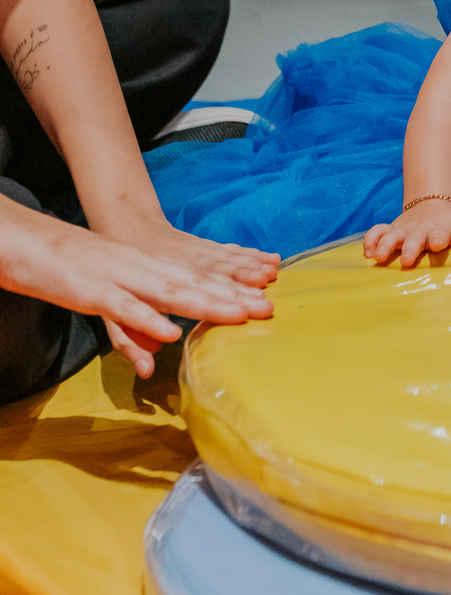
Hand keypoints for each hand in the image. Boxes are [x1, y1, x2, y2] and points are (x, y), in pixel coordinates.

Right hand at [0, 210, 276, 380]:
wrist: (38, 245)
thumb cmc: (81, 269)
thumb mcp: (120, 293)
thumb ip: (140, 320)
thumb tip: (158, 350)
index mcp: (153, 269)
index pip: (200, 280)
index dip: (233, 289)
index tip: (266, 299)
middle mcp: (145, 270)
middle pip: (195, 284)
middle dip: (233, 297)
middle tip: (268, 308)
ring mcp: (123, 279)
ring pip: (170, 292)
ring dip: (205, 303)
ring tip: (238, 314)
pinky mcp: (95, 292)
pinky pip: (125, 308)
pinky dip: (149, 319)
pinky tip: (170, 332)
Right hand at [363, 200, 450, 270]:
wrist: (431, 204)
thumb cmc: (448, 223)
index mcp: (437, 230)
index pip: (439, 234)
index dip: (439, 239)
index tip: (439, 244)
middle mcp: (418, 230)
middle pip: (412, 238)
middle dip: (409, 248)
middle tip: (407, 260)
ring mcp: (402, 230)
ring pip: (390, 235)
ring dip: (384, 245)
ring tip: (377, 257)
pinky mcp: (390, 230)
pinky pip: (376, 232)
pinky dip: (370, 240)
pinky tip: (366, 253)